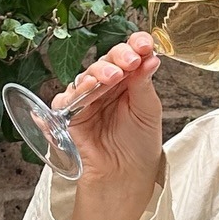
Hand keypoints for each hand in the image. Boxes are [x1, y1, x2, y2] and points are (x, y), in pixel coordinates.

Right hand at [56, 32, 162, 219]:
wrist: (125, 177)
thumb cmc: (138, 146)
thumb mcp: (148, 112)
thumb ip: (144, 84)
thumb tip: (151, 57)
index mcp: (128, 81)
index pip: (129, 56)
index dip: (135, 45)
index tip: (144, 42)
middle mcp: (106, 86)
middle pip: (107, 61)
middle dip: (118, 57)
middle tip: (130, 60)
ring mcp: (87, 99)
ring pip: (87, 76)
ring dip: (100, 71)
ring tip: (114, 75)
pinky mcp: (70, 115)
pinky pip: (67, 99)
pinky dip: (77, 92)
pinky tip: (89, 87)